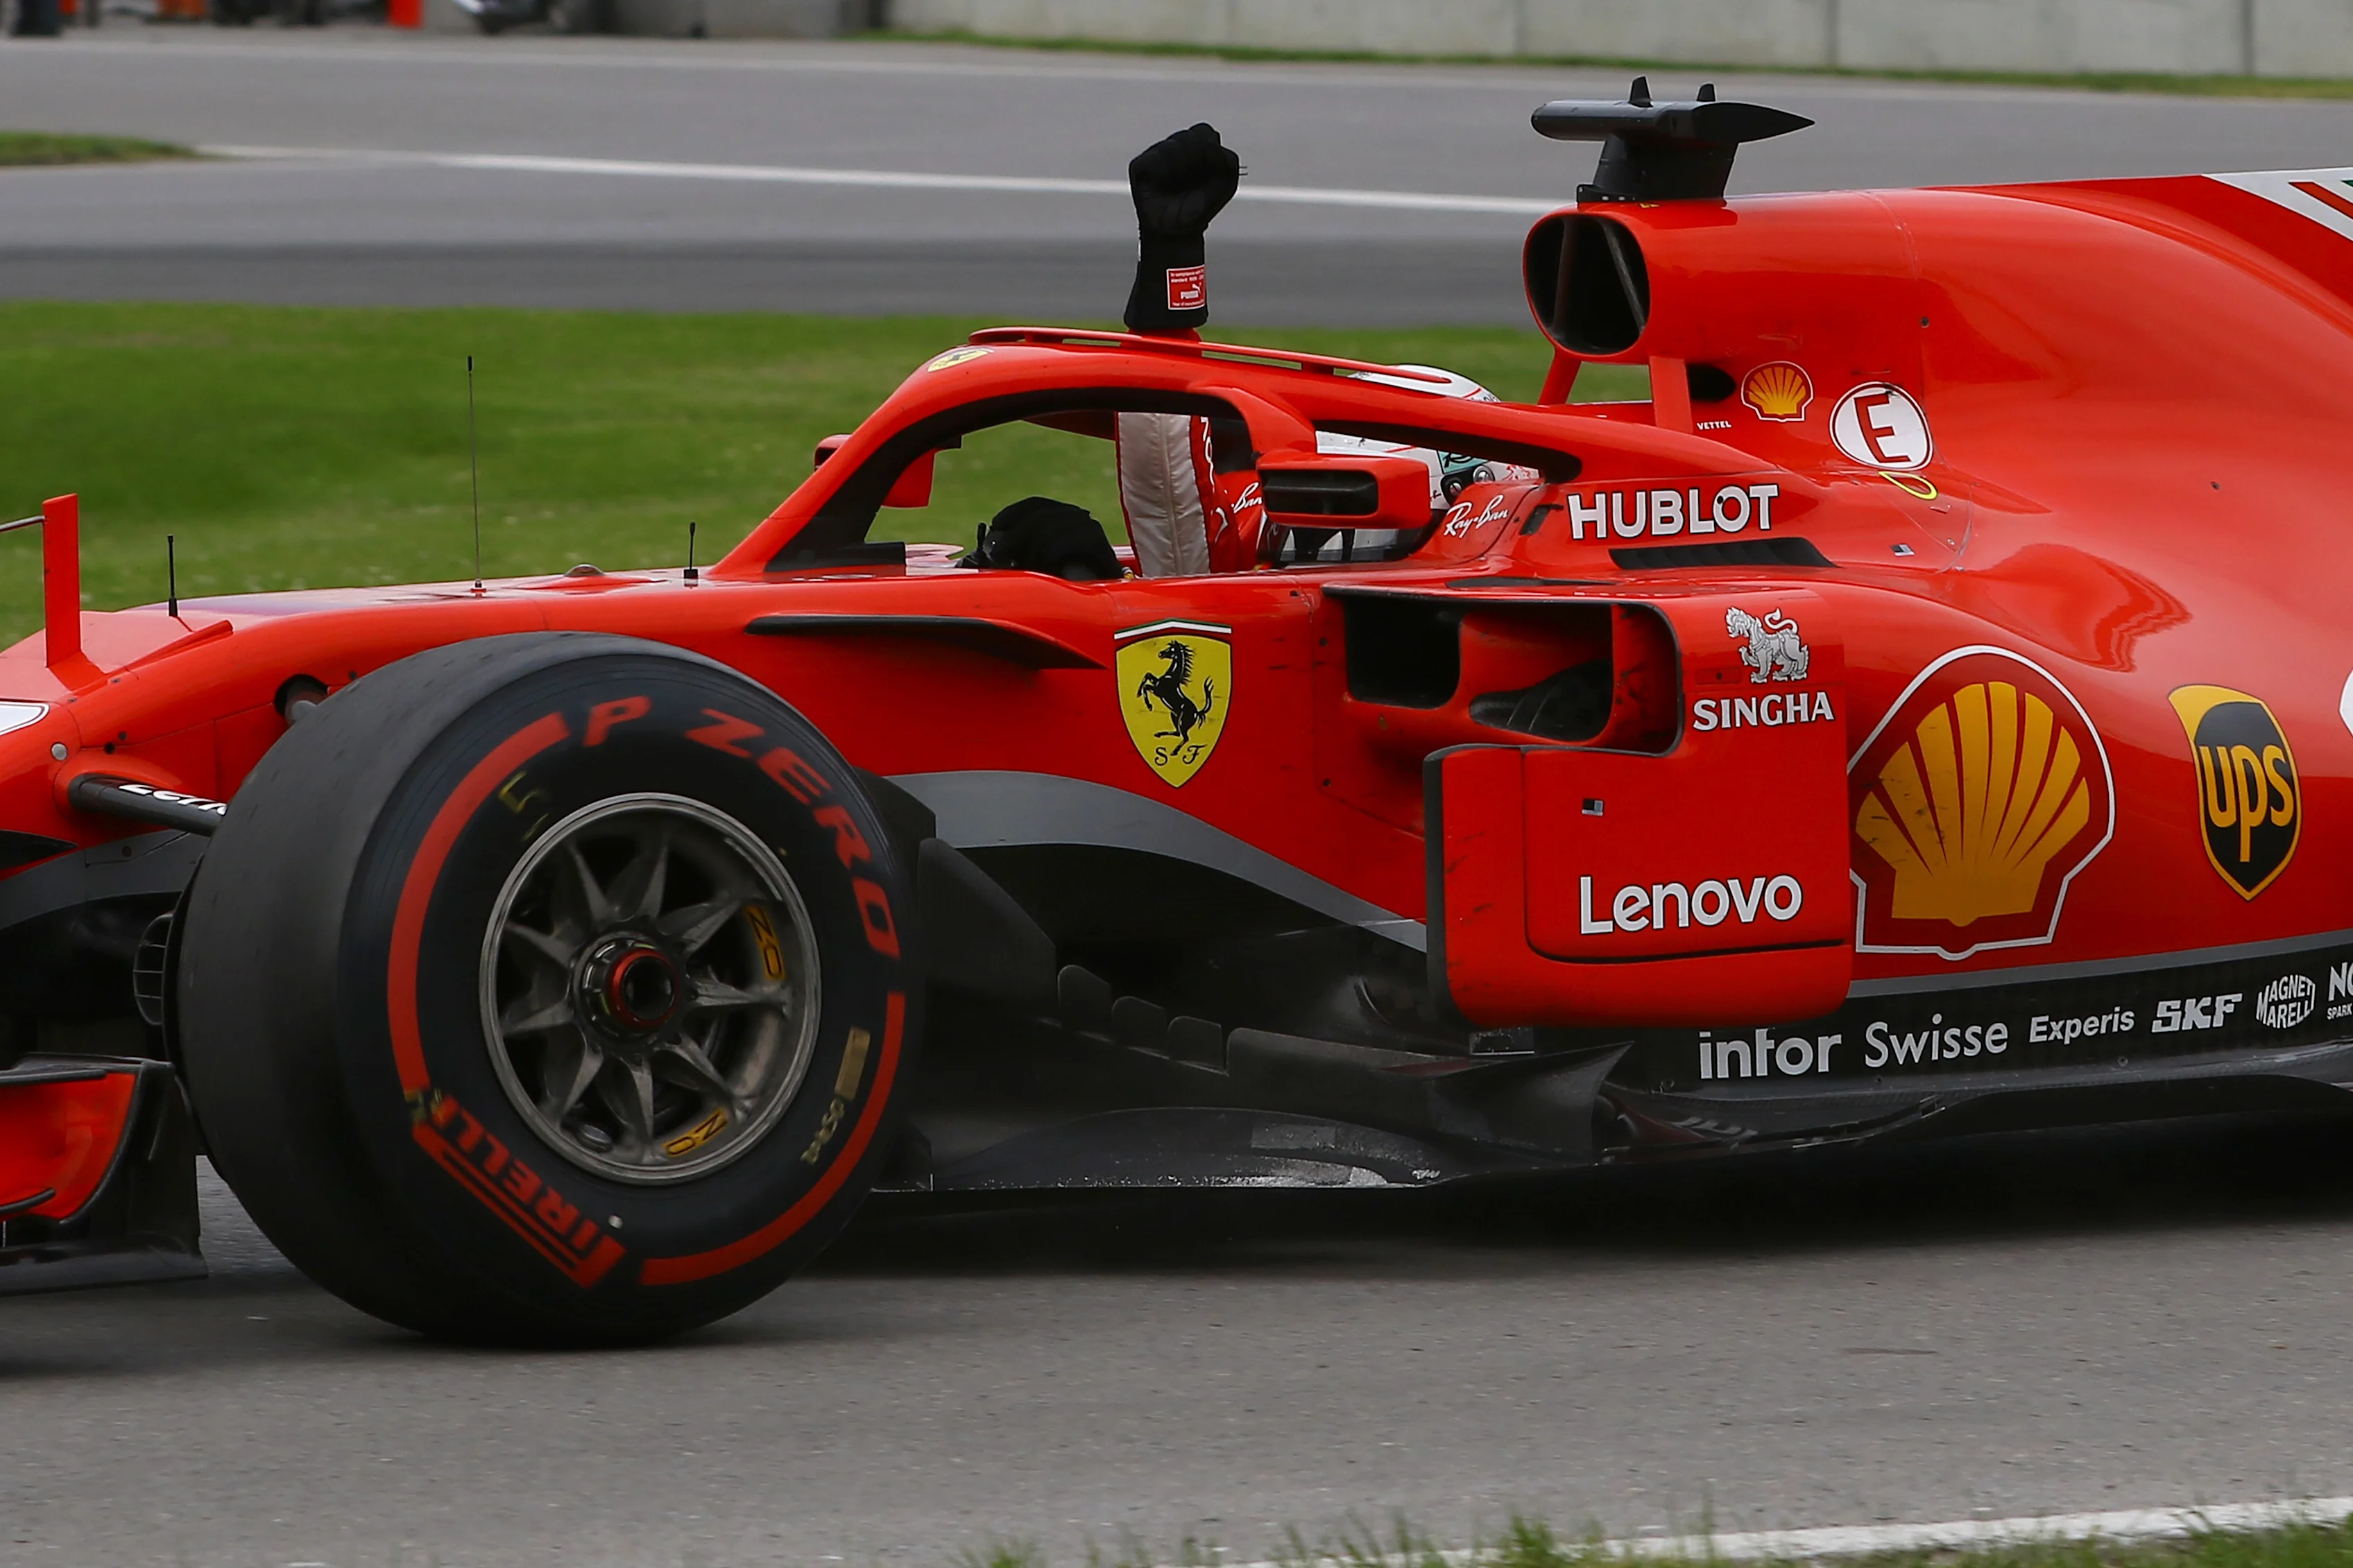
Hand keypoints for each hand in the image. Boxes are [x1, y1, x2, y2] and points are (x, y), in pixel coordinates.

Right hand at [1129, 123, 1239, 238]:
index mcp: (1197, 147)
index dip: (1209, 152)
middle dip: (1197, 162)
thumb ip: (1229, 162)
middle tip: (1192, 184)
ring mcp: (1157, 153)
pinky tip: (1163, 185)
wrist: (1176, 233)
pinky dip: (1164, 173)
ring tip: (1177, 187)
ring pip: (1173, 146)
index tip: (1209, 174)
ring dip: (1182, 170)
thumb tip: (1211, 144)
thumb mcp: (1226, 186)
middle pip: (1189, 136)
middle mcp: (1176, 146)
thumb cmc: (1200, 207)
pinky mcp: (1140, 165)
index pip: (1204, 131)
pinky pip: (1155, 158)